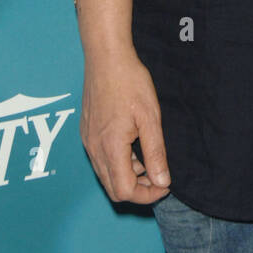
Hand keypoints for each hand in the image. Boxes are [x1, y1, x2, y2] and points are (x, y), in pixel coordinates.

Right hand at [81, 48, 171, 203]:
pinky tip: (132, 145)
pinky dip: (118, 162)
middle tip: (159, 176)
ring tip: (148, 157)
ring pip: (106, 175)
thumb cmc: (129, 82)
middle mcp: (94, 149)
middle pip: (113, 189)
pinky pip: (100, 160)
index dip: (147, 195)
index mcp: (110, 148)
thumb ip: (155, 152)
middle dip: (138, 189)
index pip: (124, 191)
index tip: (165, 184)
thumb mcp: (150, 117)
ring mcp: (88, 141)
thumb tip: (163, 181)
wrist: (106, 57)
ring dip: (128, 176)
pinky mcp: (86, 132)